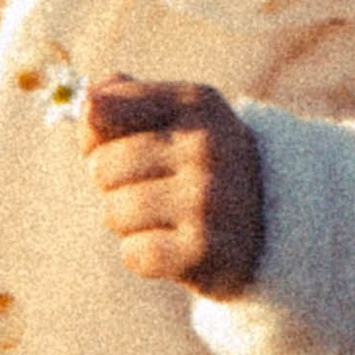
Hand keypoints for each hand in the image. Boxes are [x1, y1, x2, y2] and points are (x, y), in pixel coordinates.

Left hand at [82, 78, 263, 296]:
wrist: (268, 224)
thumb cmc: (200, 164)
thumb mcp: (176, 117)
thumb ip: (124, 100)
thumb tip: (86, 103)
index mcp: (196, 104)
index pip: (100, 109)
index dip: (94, 136)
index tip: (110, 144)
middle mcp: (207, 146)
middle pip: (102, 167)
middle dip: (114, 184)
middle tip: (151, 188)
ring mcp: (208, 198)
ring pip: (114, 212)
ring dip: (127, 222)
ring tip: (164, 217)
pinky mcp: (204, 249)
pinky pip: (133, 253)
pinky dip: (142, 255)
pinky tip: (173, 244)